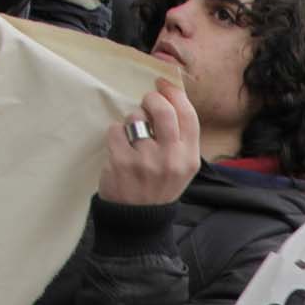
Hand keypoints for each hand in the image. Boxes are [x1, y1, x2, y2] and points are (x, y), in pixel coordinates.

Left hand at [99, 78, 201, 207]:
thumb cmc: (159, 188)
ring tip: (133, 139)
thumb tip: (170, 98)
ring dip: (132, 122)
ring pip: (136, 118)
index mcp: (189, 158)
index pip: (188, 115)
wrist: (138, 220)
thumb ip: (180, 139)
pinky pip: (115, 129)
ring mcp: (145, 161)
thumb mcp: (182, 168)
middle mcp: (171, 159)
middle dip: (151, 99)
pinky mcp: (121, 162)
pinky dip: (115, 135)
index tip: (163, 84)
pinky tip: (119, 149)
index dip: (174, 93)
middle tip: (146, 103)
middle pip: (163, 110)